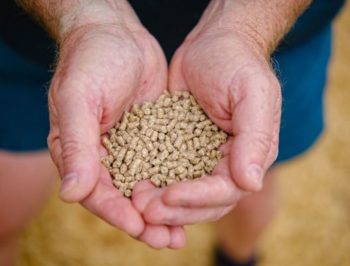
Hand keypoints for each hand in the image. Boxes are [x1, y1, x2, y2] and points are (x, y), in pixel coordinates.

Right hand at [47, 22, 184, 248]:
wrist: (116, 34)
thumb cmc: (90, 61)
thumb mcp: (79, 99)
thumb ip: (77, 147)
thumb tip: (71, 194)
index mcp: (78, 151)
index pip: (97, 192)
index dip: (117, 212)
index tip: (140, 227)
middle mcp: (104, 156)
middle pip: (124, 198)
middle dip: (146, 221)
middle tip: (168, 241)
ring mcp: (130, 147)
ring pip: (146, 187)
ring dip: (163, 210)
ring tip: (181, 233)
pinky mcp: (153, 136)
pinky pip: (164, 165)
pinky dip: (175, 183)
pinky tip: (191, 197)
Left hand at [134, 12, 280, 225]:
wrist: (213, 44)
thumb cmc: (237, 63)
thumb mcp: (252, 94)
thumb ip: (255, 138)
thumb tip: (251, 183)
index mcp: (248, 156)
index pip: (225, 190)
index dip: (198, 198)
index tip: (170, 196)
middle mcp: (226, 164)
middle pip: (202, 202)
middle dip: (175, 210)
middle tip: (145, 210)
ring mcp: (201, 158)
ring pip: (182, 194)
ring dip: (161, 203)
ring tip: (135, 202)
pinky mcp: (179, 148)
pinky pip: (165, 172)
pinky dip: (151, 183)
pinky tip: (131, 186)